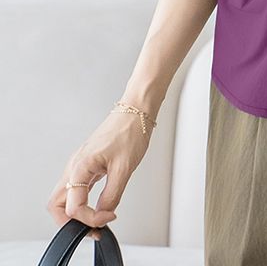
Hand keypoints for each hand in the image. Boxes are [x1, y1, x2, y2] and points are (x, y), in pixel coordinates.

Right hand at [46, 107, 154, 240]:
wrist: (136, 110)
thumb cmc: (131, 131)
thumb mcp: (125, 168)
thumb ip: (112, 194)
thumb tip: (103, 214)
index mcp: (80, 166)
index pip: (72, 207)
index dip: (90, 219)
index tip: (108, 218)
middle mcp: (75, 166)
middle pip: (57, 204)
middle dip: (70, 222)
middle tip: (92, 229)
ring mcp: (79, 164)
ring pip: (65, 196)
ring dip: (76, 213)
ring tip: (95, 220)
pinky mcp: (87, 163)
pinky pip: (77, 188)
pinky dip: (83, 201)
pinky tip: (97, 205)